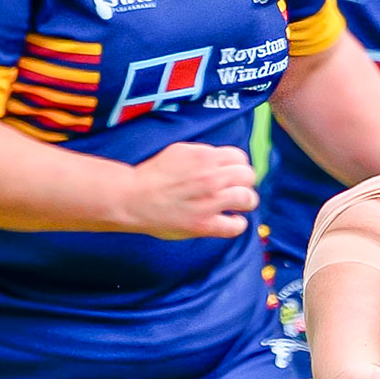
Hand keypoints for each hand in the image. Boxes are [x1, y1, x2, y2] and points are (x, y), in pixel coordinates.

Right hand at [120, 141, 258, 239]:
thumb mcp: (179, 152)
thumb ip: (203, 155)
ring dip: (244, 201)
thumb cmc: (152, 176)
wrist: (131, 198)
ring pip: (248, 198)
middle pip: (248, 176)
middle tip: (233, 189)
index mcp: (204, 156)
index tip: (230, 173)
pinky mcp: (205, 224)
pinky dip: (237, 223)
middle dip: (243, 182)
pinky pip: (237, 226)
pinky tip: (230, 220)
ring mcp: (210, 202)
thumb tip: (223, 160)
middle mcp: (211, 177)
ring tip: (235, 205)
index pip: (239, 157)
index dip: (237, 165)